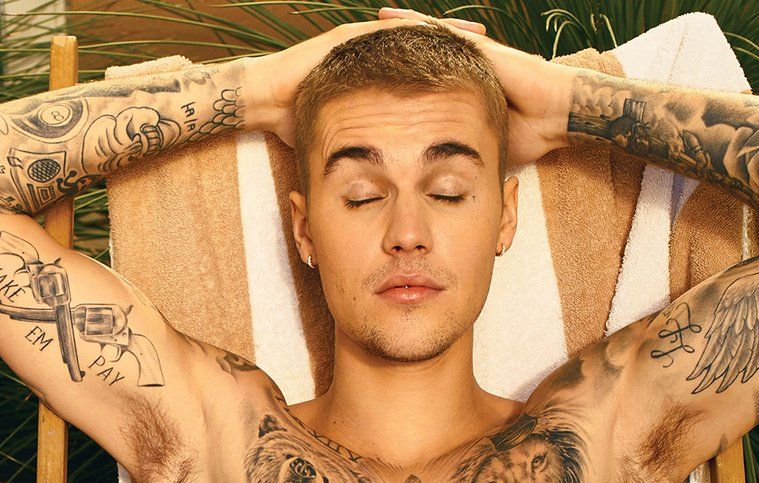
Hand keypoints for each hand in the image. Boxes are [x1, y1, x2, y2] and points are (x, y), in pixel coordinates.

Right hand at [242, 12, 486, 143]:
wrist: (264, 101)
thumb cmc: (299, 122)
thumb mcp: (344, 134)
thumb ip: (368, 142)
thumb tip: (389, 175)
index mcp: (377, 76)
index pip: (423, 70)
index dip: (454, 72)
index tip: (485, 78)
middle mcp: (373, 54)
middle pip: (426, 46)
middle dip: (460, 47)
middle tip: (494, 49)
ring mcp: (361, 41)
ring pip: (414, 33)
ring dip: (446, 34)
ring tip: (478, 37)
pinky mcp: (350, 37)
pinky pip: (390, 30)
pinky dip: (416, 31)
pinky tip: (441, 33)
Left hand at [376, 7, 577, 167]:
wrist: (556, 115)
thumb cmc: (525, 133)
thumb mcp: (477, 145)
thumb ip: (454, 155)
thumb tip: (429, 182)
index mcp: (456, 91)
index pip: (416, 82)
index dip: (389, 79)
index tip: (359, 79)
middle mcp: (460, 69)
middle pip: (416, 54)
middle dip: (385, 48)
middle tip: (352, 42)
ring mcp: (469, 56)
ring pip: (424, 37)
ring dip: (397, 30)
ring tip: (369, 23)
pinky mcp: (478, 49)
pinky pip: (441, 33)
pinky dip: (417, 25)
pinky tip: (393, 20)